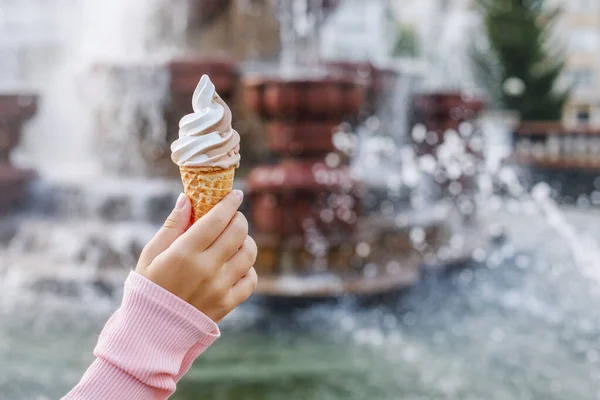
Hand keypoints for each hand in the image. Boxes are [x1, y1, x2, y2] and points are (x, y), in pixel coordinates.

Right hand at [136, 190, 257, 321]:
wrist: (151, 332)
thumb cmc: (148, 287)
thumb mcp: (151, 254)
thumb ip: (172, 225)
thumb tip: (187, 198)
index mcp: (184, 253)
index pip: (217, 219)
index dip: (230, 203)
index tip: (235, 194)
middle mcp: (206, 268)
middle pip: (238, 232)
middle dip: (238, 218)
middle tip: (232, 217)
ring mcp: (220, 287)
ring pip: (249, 253)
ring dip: (245, 241)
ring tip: (234, 240)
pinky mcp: (227, 304)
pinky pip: (251, 280)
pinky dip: (248, 268)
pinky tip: (235, 265)